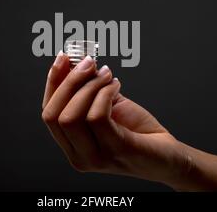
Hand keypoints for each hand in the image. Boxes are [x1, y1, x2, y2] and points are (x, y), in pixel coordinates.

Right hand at [41, 52, 189, 187]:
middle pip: (54, 115)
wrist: (168, 156)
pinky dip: (105, 93)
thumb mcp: (105, 106)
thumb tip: (72, 63)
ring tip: (107, 75)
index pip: (48, 114)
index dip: (52, 82)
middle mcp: (79, 157)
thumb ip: (86, 91)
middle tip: (88, 63)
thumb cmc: (137, 130)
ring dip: (90, 86)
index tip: (62, 57)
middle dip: (70, 82)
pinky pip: (98, 116)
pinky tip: (116, 86)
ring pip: (72, 116)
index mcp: (72, 146)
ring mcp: (97, 158)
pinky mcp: (118, 151)